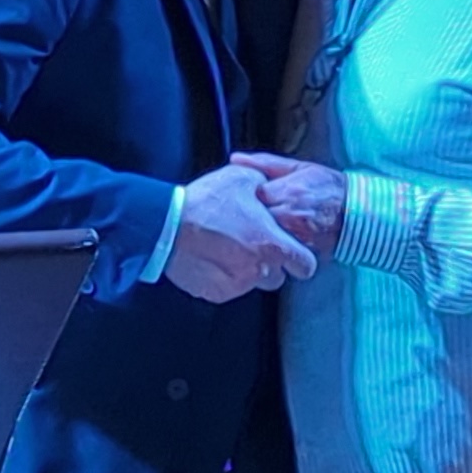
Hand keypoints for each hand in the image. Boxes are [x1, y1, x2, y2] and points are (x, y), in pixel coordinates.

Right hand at [164, 164, 316, 302]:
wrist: (165, 225)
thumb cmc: (204, 203)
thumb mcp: (242, 179)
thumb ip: (266, 188)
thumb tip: (270, 189)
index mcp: (272, 245)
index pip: (306, 265)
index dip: (300, 259)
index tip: (292, 254)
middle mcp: (258, 270)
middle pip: (278, 277)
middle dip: (270, 264)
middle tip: (251, 246)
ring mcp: (237, 285)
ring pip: (252, 283)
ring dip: (246, 271)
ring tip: (226, 249)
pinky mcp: (216, 294)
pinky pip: (228, 289)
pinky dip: (223, 278)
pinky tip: (212, 259)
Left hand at [229, 150, 345, 253]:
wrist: (357, 211)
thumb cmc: (327, 187)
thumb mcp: (298, 168)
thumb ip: (265, 163)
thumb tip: (235, 158)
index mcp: (284, 191)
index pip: (245, 196)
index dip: (242, 197)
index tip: (245, 196)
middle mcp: (287, 215)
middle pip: (250, 220)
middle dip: (247, 217)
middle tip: (248, 214)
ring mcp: (293, 236)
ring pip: (262, 238)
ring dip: (258, 232)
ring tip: (261, 226)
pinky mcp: (300, 252)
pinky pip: (276, 252)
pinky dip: (272, 247)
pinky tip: (274, 239)